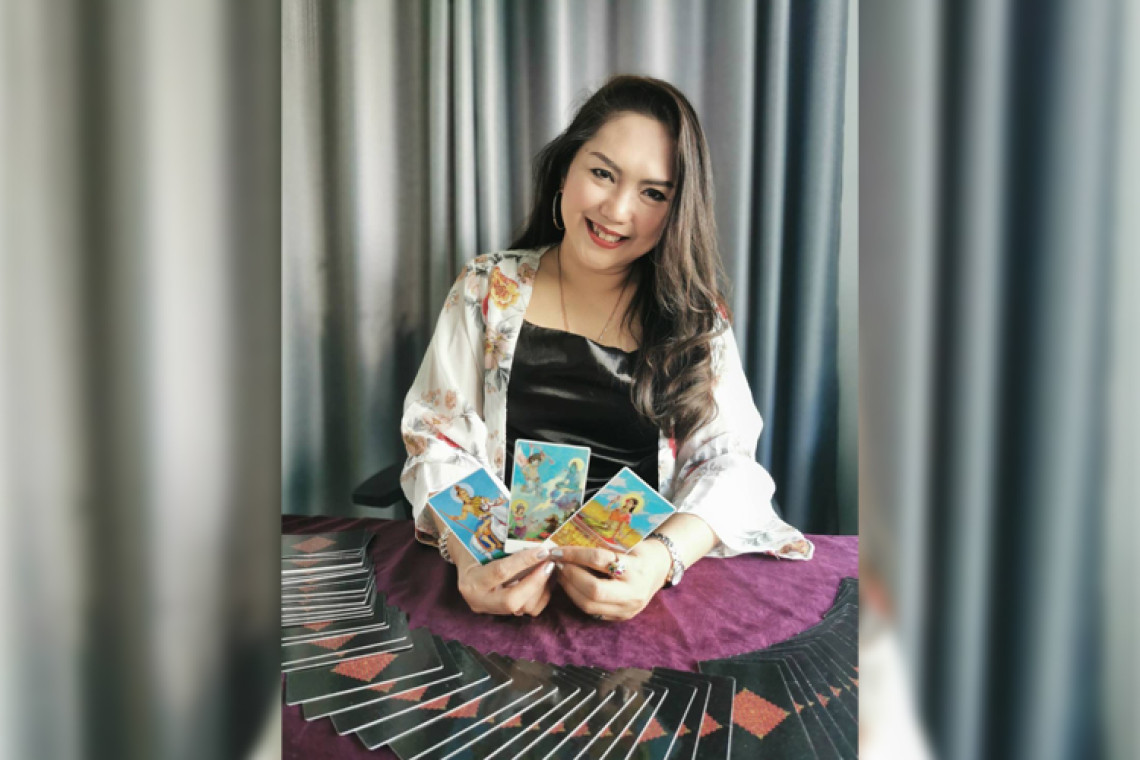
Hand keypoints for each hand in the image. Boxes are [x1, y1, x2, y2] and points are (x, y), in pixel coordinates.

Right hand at [457, 547, 555, 616]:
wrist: (467, 563)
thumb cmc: (475, 548)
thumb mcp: (483, 544)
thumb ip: (504, 544)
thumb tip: (534, 539)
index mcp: (471, 581)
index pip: (500, 572)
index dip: (524, 562)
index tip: (541, 551)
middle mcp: (479, 601)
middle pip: (512, 601)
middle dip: (535, 582)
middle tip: (549, 564)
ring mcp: (492, 610)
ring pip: (523, 607)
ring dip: (541, 587)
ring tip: (548, 568)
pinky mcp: (505, 613)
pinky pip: (530, 610)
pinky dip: (542, 594)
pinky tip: (545, 578)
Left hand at [553, 542, 671, 620]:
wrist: (658, 570)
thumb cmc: (639, 552)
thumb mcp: (625, 544)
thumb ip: (601, 547)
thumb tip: (568, 545)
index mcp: (635, 568)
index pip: (599, 560)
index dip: (575, 555)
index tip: (559, 550)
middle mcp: (633, 592)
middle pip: (593, 590)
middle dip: (571, 576)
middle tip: (559, 564)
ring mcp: (627, 608)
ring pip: (589, 605)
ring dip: (569, 588)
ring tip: (561, 574)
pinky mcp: (620, 617)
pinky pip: (592, 611)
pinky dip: (577, 598)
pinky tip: (571, 585)